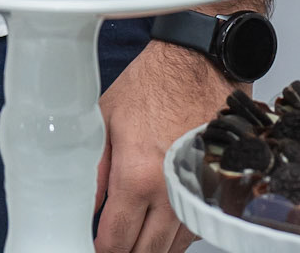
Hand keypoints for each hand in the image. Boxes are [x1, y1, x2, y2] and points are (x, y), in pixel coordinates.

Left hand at [95, 39, 229, 252]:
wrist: (200, 66)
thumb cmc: (153, 84)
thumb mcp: (106, 117)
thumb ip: (94, 169)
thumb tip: (85, 205)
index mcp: (137, 176)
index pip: (116, 240)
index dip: (101, 249)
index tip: (93, 246)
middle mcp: (170, 195)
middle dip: (124, 252)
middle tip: (110, 241)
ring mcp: (196, 198)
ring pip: (171, 250)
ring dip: (149, 247)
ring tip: (132, 231)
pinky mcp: (215, 195)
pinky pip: (193, 233)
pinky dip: (173, 237)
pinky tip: (157, 223)